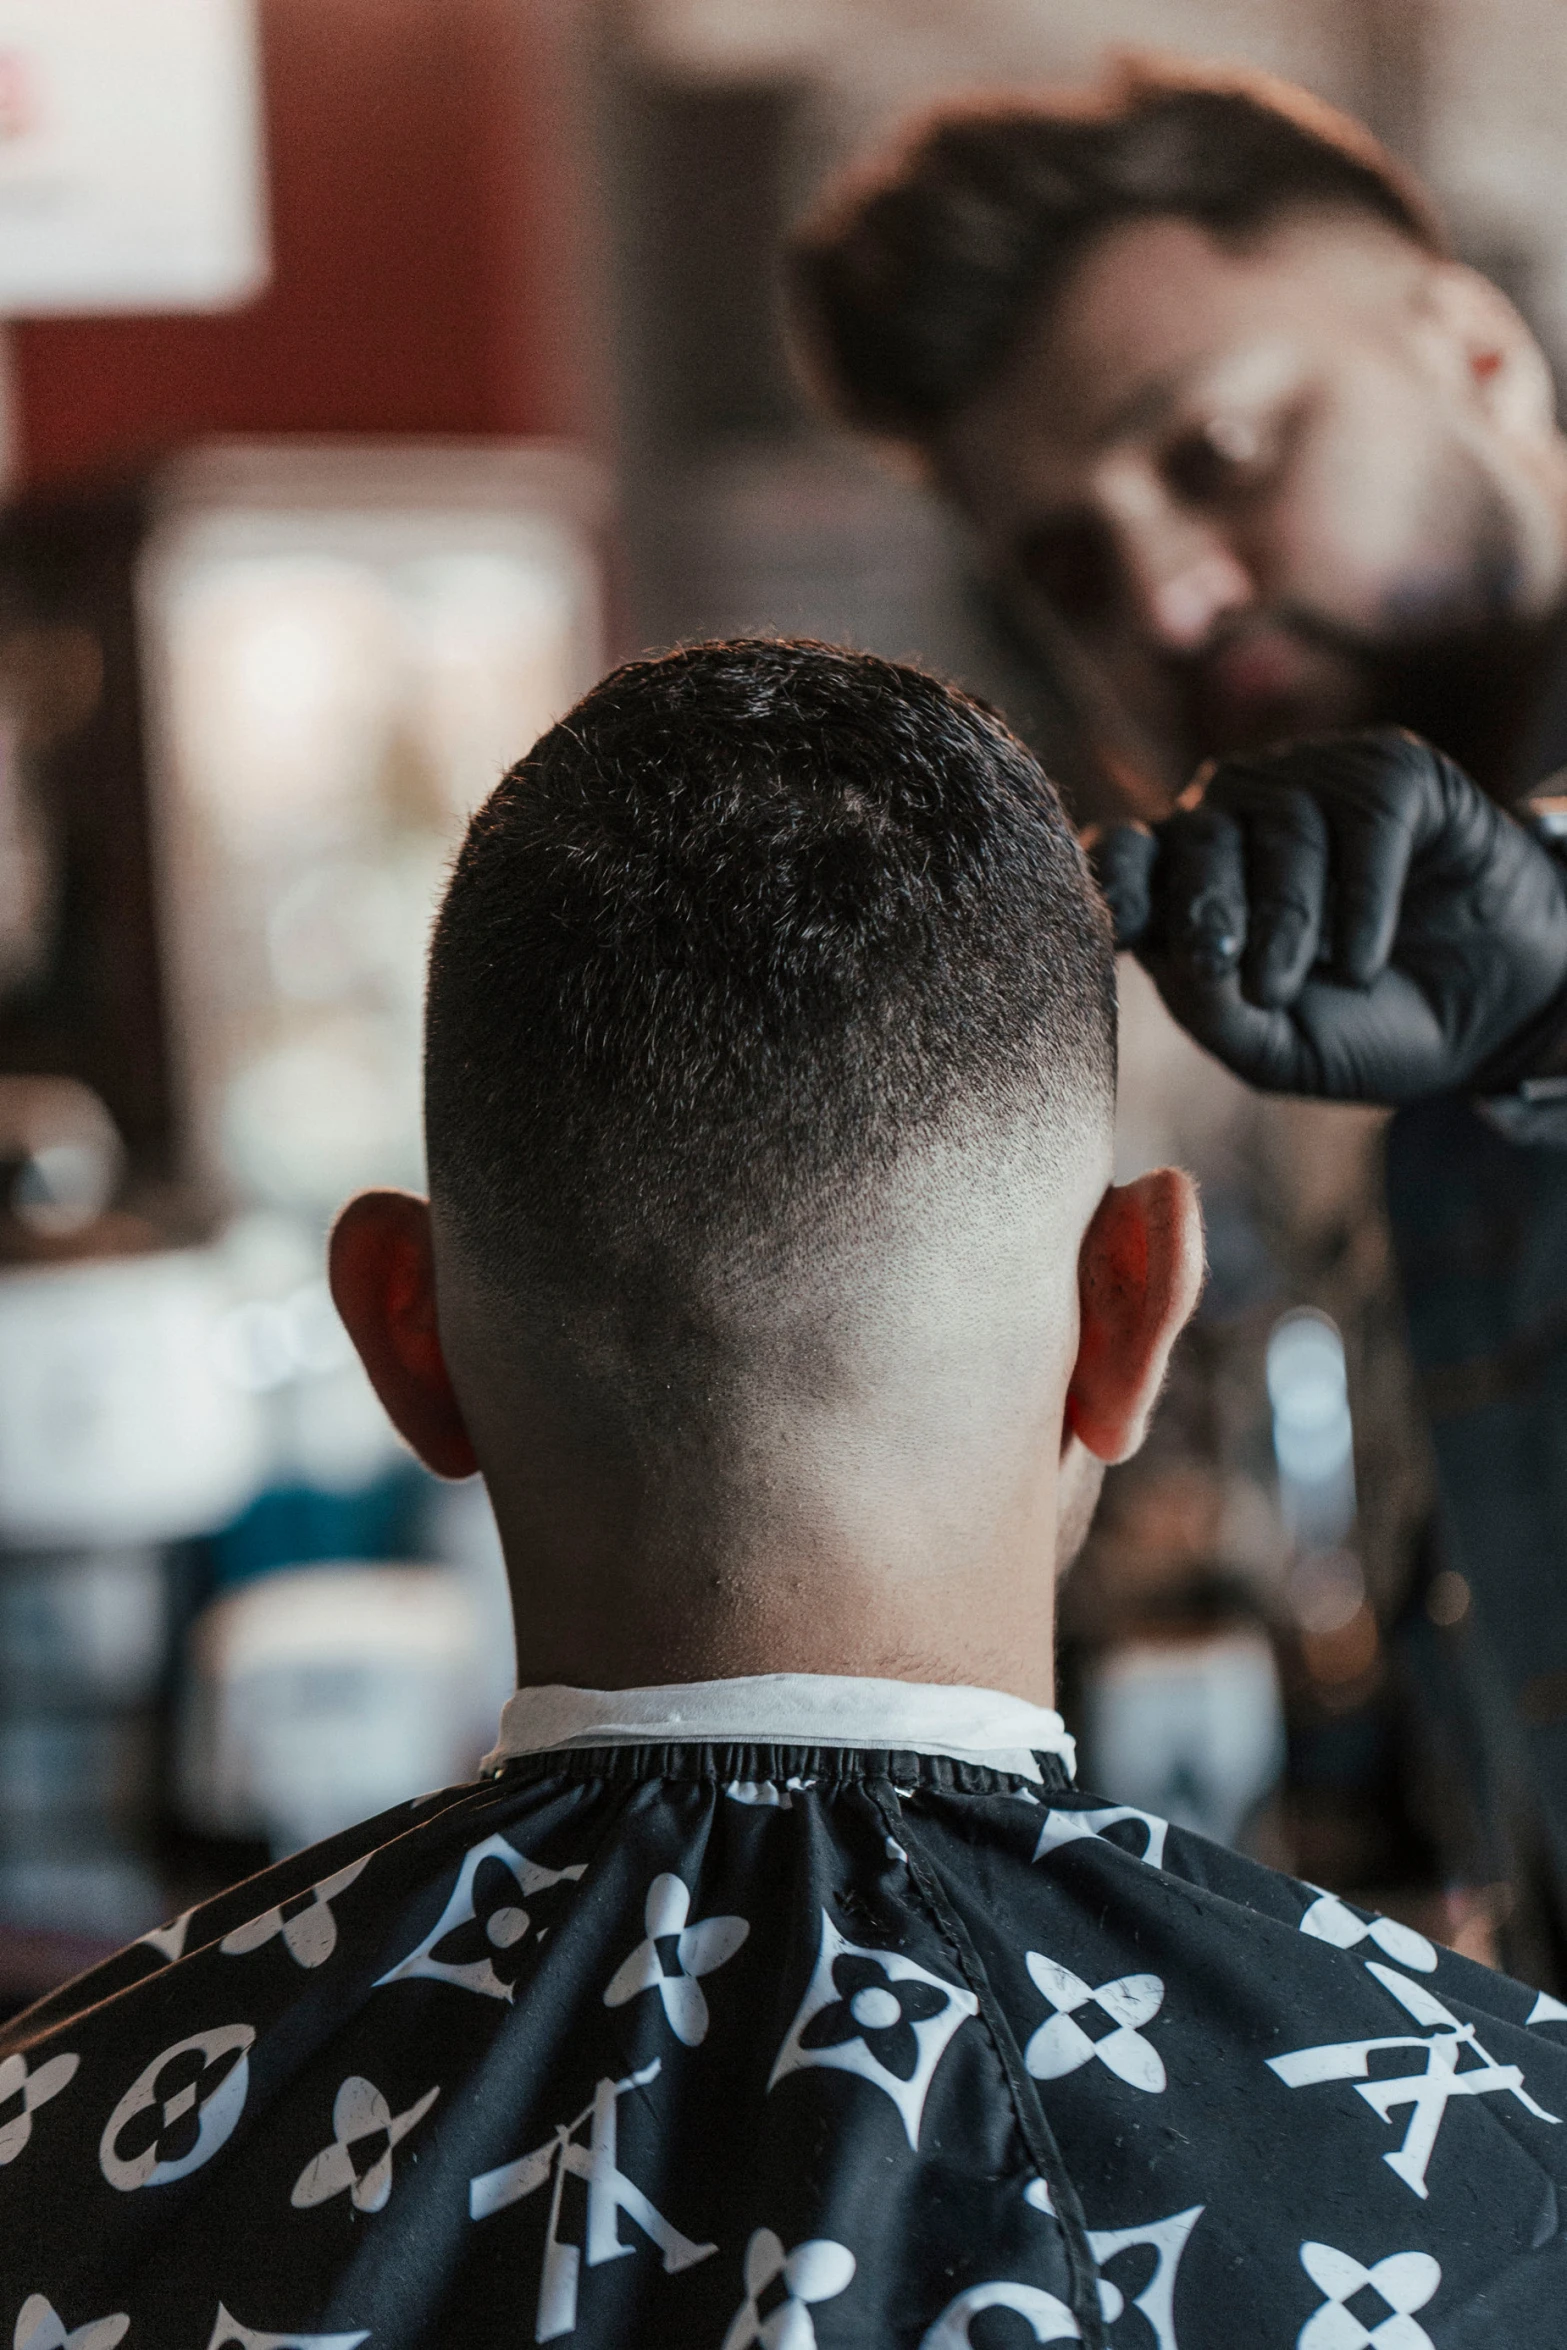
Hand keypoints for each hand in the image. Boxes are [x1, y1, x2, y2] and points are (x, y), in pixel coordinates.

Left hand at [1093, 729, 1566, 1104]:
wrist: (1486, 1015)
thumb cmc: (1361, 1027)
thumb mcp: (1275, 1045)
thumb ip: (1211, 1010)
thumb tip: (1172, 960)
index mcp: (1186, 879)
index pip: (1128, 853)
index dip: (1119, 875)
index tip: (1120, 917)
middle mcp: (1237, 818)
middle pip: (1199, 839)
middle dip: (1209, 908)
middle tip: (1223, 964)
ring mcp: (1311, 787)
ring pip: (1283, 831)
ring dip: (1296, 919)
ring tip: (1332, 980)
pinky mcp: (1391, 775)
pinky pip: (1364, 822)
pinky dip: (1364, 899)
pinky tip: (1365, 958)